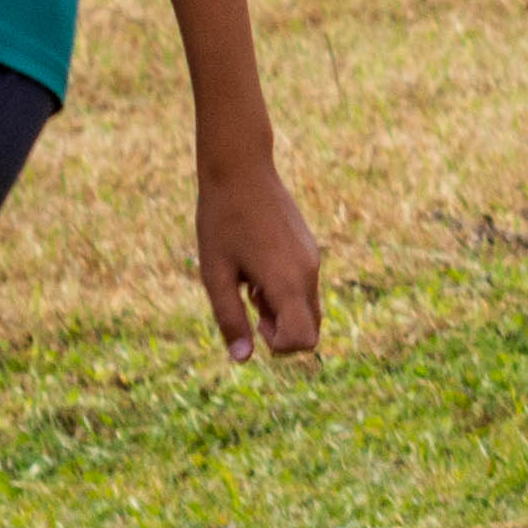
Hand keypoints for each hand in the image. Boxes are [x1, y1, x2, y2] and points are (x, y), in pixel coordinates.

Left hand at [194, 154, 322, 359]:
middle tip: (250, 303)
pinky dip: (284, 291)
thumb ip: (229, 317)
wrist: (240, 168)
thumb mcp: (214, 273)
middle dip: (282, 331)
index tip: (253, 320)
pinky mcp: (309, 249)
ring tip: (250, 281)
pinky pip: (305, 287)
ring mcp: (312, 259)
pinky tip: (257, 265)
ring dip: (281, 310)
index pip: (303, 341)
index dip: (278, 345)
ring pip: (309, 309)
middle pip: (311, 330)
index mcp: (287, 281)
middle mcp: (308, 273)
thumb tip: (243, 358)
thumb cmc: (221, 220)